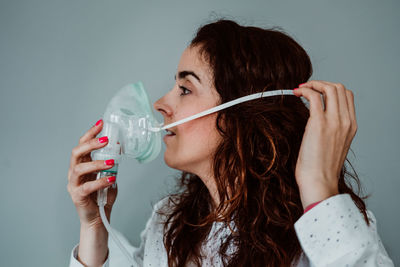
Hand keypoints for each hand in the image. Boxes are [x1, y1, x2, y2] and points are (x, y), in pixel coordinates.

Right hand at [67, 119, 117, 227]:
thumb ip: (112, 165)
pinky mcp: (77, 196)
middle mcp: (74, 173)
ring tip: (112, 161)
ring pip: (79, 168)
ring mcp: (74, 185)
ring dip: (96, 163)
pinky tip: (111, 180)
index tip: (101, 124)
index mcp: (81, 165)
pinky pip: (87, 187)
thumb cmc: (102, 197)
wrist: (98, 219)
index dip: (90, 133)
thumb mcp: (109, 176)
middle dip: (90, 143)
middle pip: (76, 152)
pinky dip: (100, 181)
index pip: (82, 145)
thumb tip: (119, 149)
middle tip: (105, 139)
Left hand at [292, 80, 357, 208]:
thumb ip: (331, 130)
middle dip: (321, 83)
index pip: (347, 96)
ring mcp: (334, 121)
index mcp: (351, 126)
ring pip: (330, 88)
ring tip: (300, 89)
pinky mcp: (318, 123)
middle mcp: (346, 121)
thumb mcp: (333, 146)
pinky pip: (315, 96)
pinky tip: (297, 94)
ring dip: (313, 84)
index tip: (317, 91)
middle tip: (306, 88)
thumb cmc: (321, 168)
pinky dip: (305, 90)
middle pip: (339, 88)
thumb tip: (316, 119)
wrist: (319, 182)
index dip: (331, 89)